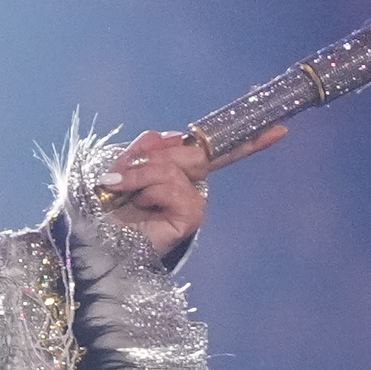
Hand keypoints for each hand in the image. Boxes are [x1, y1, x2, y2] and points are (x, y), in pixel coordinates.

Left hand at [98, 123, 279, 260]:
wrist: (92, 239)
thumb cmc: (103, 207)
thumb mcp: (120, 167)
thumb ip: (145, 149)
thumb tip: (169, 136)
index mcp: (177, 171)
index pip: (215, 152)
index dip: (247, 140)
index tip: (278, 130)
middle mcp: (191, 186)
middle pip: (194, 152)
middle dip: (153, 157)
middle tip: (122, 175)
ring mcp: (193, 202)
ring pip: (178, 166)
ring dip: (142, 174)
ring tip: (121, 190)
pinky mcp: (190, 217)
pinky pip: (174, 187)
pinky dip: (149, 189)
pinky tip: (139, 204)